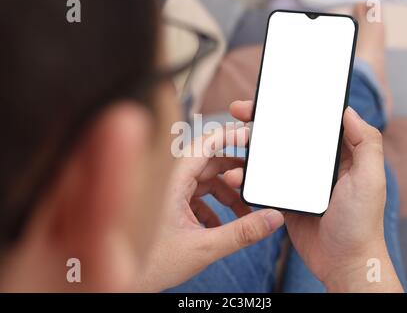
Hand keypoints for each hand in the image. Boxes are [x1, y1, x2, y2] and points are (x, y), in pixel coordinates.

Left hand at [139, 126, 283, 291]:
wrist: (121, 284)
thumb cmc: (149, 264)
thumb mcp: (203, 248)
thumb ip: (241, 233)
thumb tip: (272, 219)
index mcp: (171, 180)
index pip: (204, 144)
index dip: (229, 136)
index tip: (250, 137)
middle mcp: (168, 181)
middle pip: (209, 164)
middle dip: (235, 176)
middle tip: (255, 186)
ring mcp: (167, 193)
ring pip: (204, 183)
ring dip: (226, 196)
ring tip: (244, 216)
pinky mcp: (168, 206)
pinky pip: (196, 197)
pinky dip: (212, 208)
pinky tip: (220, 227)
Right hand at [228, 100, 402, 292]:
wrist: (342, 262)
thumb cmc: (360, 222)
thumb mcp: (370, 179)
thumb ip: (366, 143)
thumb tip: (348, 111)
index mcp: (336, 154)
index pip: (310, 122)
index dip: (290, 107)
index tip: (269, 97)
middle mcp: (315, 164)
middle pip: (284, 134)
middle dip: (260, 121)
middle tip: (238, 110)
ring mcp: (297, 181)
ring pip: (269, 157)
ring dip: (248, 149)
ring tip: (228, 143)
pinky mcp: (284, 198)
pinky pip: (263, 182)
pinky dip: (247, 177)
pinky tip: (234, 176)